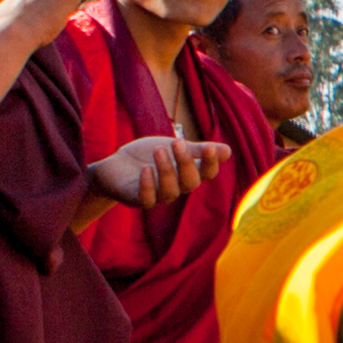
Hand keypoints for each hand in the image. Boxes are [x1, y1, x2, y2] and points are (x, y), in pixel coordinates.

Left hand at [91, 133, 227, 211]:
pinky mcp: (137, 199)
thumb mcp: (172, 148)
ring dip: (166, 171)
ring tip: (159, 151)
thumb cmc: (147, 156)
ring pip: (170, 192)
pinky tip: (146, 170)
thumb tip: (228, 151)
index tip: (210, 148)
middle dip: (185, 163)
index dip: (211, 163)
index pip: (207, 174)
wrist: (115, 166)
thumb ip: (196, 150)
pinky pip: (146, 200)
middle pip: (190, 183)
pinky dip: (148, 186)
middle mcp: (176, 187)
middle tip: (177, 142)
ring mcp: (157, 195)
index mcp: (187, 174)